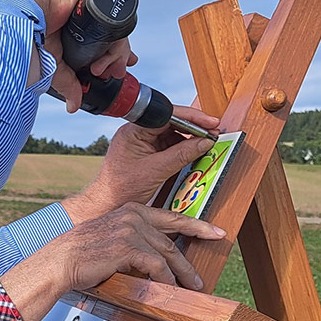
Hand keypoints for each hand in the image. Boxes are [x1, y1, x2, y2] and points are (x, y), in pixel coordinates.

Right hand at [0, 0, 135, 104]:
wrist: (21, 14)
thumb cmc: (26, 32)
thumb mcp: (52, 64)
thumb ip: (67, 82)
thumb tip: (73, 104)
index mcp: (75, 23)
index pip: (102, 38)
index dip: (112, 54)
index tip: (116, 69)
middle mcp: (84, 7)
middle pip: (113, 32)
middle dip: (118, 55)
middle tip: (115, 71)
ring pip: (116, 23)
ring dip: (117, 47)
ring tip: (105, 65)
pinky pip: (115, 7)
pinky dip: (116, 29)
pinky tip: (108, 45)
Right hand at [0, 203, 224, 320]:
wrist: (60, 261)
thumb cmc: (82, 254)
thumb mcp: (112, 240)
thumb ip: (134, 242)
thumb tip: (157, 260)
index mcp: (131, 209)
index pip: (170, 216)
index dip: (196, 225)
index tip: (214, 231)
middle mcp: (133, 215)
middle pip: (171, 239)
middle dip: (189, 261)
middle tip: (202, 277)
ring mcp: (131, 229)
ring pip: (167, 254)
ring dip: (180, 275)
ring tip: (190, 289)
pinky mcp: (128, 246)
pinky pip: (156, 266)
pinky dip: (163, 280)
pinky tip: (167, 289)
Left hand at [61, 106, 220, 224]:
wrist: (106, 205)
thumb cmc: (121, 189)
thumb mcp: (157, 171)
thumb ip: (182, 154)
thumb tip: (205, 142)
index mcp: (134, 130)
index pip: (167, 115)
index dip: (192, 118)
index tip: (210, 123)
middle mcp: (136, 132)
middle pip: (171, 122)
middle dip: (193, 128)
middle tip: (213, 133)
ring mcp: (140, 142)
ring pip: (171, 134)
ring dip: (189, 139)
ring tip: (207, 144)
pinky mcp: (144, 152)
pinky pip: (167, 145)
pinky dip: (182, 149)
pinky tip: (194, 153)